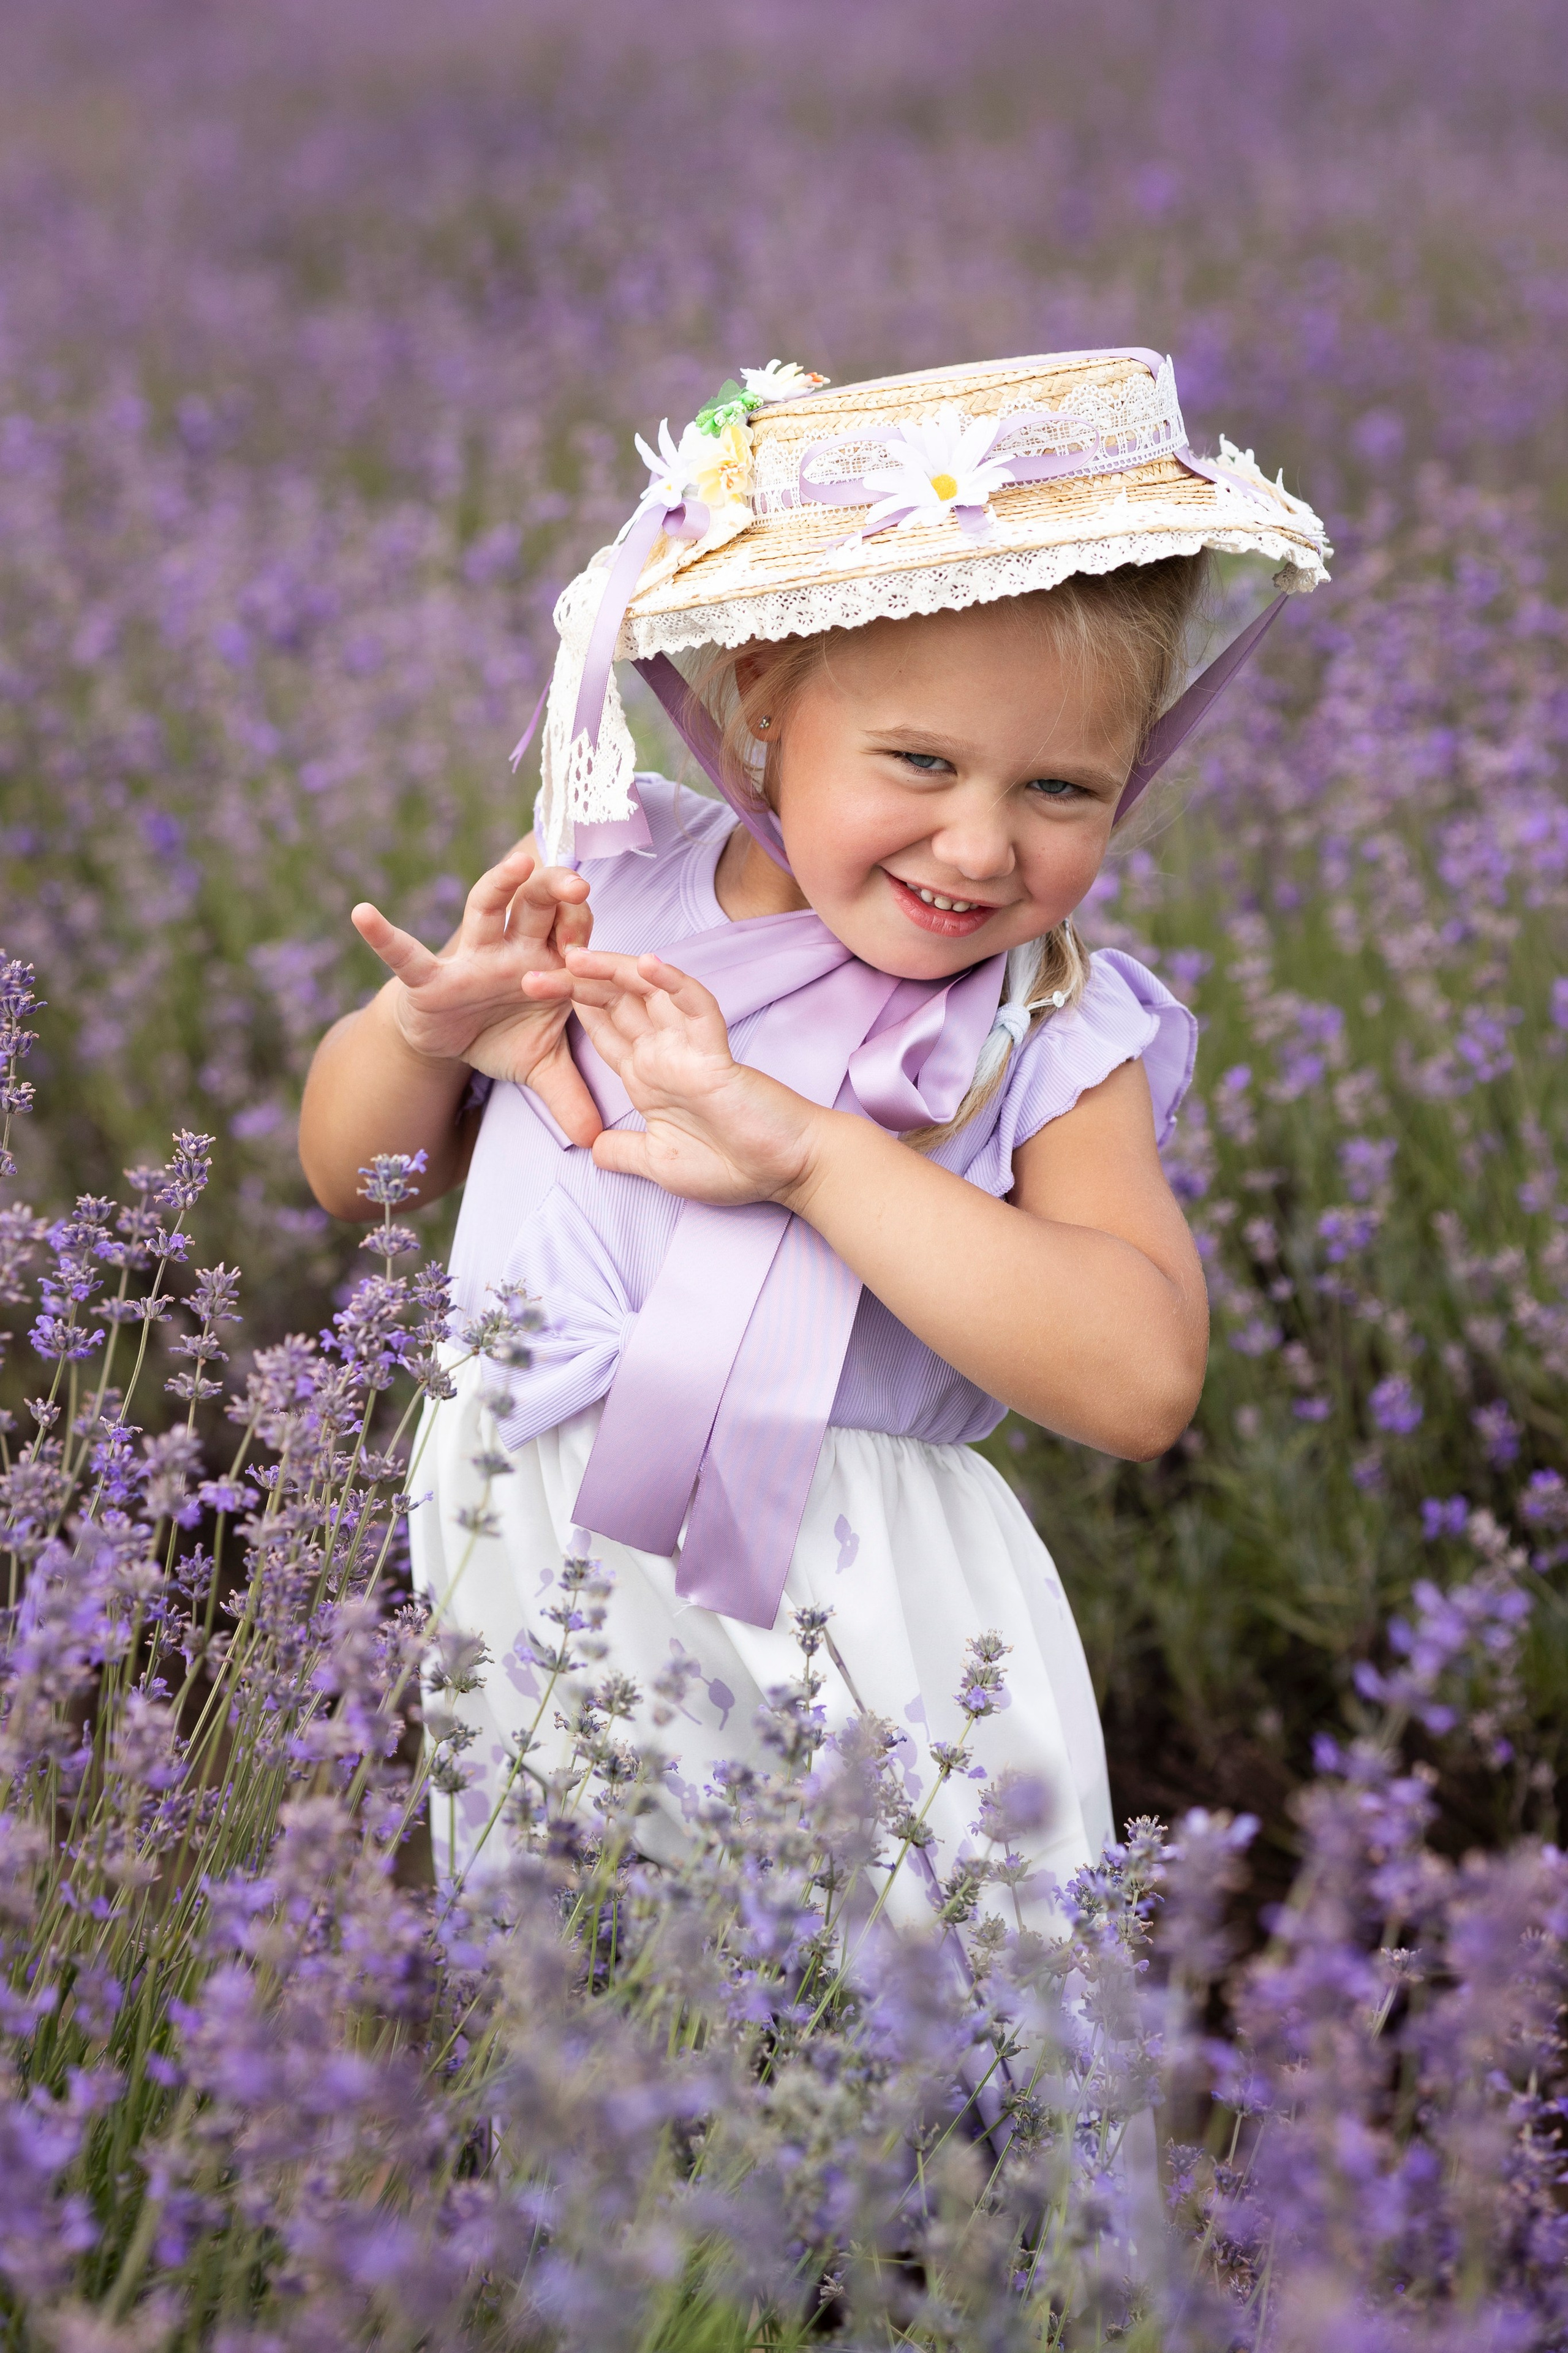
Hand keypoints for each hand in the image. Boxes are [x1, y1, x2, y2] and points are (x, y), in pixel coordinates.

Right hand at [352, 843, 602, 1146]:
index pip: (575, 933)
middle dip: (556, 890)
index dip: (586, 933)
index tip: (600, 941)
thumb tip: (595, 1140)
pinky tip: (363, 914)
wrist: (449, 1041)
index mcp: (548, 962)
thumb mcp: (540, 1066)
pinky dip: (383, 936)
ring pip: (488, 908)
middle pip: (538, 905)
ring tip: (518, 864)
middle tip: (579, 884)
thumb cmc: (502, 1036)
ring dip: (501, 884)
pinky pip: (406, 954)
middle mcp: (513, 948)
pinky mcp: (430, 977)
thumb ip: (570, 1094)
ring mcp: (471, 957)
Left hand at [526, 946, 826, 1205]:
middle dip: (573, 985)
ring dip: (613, 971)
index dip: (572, 1007)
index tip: (535, 989)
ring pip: (649, 994)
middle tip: (530, 970)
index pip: (604, 1031)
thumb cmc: (733, 1167)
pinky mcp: (717, 1054)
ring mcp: (690, 1049)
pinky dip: (674, 983)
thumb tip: (592, 1149)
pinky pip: (695, 1007)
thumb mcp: (661, 1164)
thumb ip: (625, 1152)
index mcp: (649, 1077)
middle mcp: (665, 1055)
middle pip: (615, 1004)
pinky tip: (649, 963)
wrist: (786, 1173)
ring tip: (575, 954)